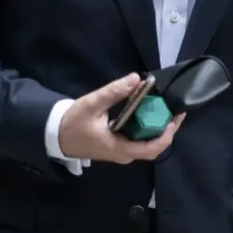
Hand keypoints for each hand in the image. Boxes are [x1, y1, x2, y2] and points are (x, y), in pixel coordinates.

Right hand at [57, 73, 184, 163]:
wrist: (55, 135)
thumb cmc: (73, 122)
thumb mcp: (92, 104)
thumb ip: (113, 92)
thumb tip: (136, 78)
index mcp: (119, 148)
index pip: (151, 149)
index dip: (167, 134)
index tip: (175, 118)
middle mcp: (124, 153)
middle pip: (154, 147)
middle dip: (168, 129)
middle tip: (176, 110)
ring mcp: (121, 151)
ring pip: (148, 144)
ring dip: (159, 128)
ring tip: (167, 108)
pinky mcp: (119, 146)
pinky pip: (140, 140)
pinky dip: (149, 127)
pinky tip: (152, 112)